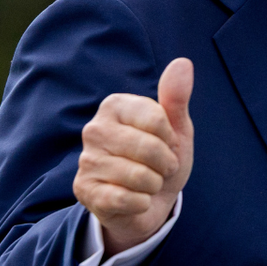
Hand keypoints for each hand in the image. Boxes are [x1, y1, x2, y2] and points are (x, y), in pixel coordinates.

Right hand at [73, 58, 194, 256]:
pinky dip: (141, 203)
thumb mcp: (176, 129)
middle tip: (160, 168)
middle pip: (149, 148)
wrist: (150, 203)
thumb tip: (183, 62)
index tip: (167, 144)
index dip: (171, 139)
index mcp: (115, 106)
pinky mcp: (83, 190)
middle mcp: (94, 129)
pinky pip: (127, 199)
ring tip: (147, 183)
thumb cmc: (162, 159)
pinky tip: (134, 200)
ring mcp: (86, 160)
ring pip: (140, 176)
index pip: (158, 119)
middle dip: (165, 164)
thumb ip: (176, 98)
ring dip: (154, 185)